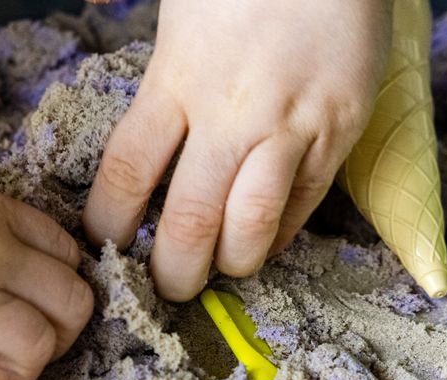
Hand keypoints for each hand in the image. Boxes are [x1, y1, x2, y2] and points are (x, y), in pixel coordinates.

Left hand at [83, 0, 391, 300]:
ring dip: (232, 263)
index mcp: (176, 80)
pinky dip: (281, 234)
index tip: (108, 245)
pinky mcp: (339, 131)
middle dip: (174, 271)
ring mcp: (290, 126)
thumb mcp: (180, 5)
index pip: (127, 174)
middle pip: (190, 221)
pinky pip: (305, 204)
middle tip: (169, 285)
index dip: (110, 224)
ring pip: (253, 226)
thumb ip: (150, 50)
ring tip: (221, 270)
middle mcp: (229, 114)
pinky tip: (265, 239)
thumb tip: (108, 37)